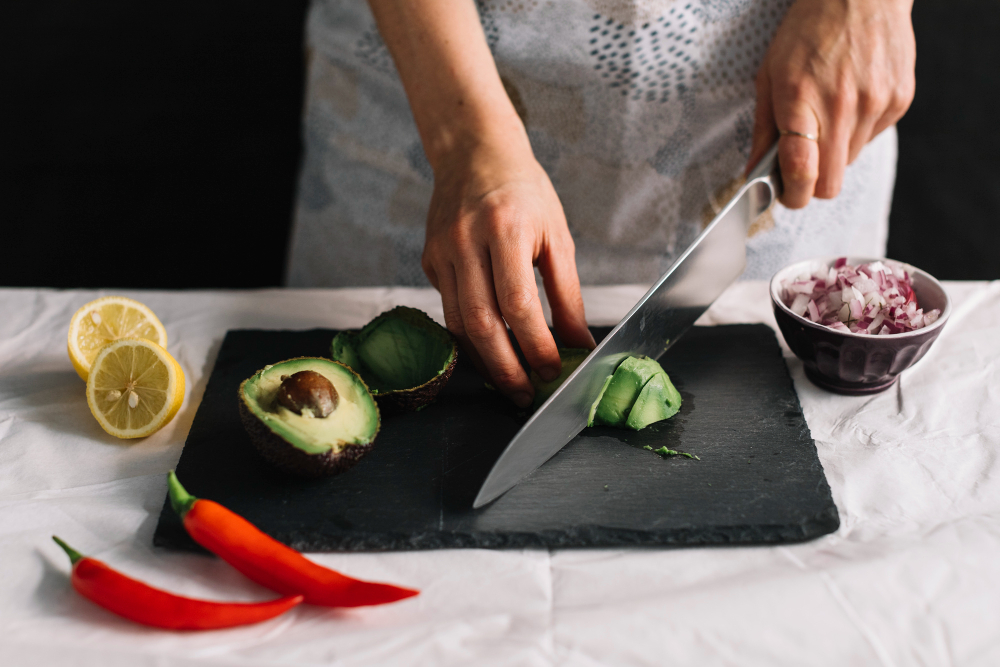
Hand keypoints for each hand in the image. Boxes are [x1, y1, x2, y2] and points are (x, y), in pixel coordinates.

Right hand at [422, 138, 594, 407]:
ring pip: (457, 324)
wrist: (473, 152)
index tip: (551, 370)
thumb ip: (567, 293)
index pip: (518, 303)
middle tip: (525, 394)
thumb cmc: (524, 191)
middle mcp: (466, 241)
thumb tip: (579, 343)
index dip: (535, 345)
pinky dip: (469, 337)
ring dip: (484, 361)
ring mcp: (441, 252)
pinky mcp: (428, 261)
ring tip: (509, 382)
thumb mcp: (556, 235)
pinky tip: (489, 350)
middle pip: (480, 322)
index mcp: (507, 228)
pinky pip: (448, 309)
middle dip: (505, 367)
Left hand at [746, 0, 915, 207]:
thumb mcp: (770, 75)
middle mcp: (842, 106)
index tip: (785, 195)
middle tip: (801, 164)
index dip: (792, 195)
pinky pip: (872, 138)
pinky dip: (857, 131)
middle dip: (812, 183)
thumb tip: (754, 172)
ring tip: (826, 116)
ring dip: (834, 152)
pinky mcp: (898, 100)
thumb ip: (763, 129)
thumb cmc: (809, 31)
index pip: (801, 171)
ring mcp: (875, 104)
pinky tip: (850, 100)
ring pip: (849, 162)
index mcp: (801, 100)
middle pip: (830, 183)